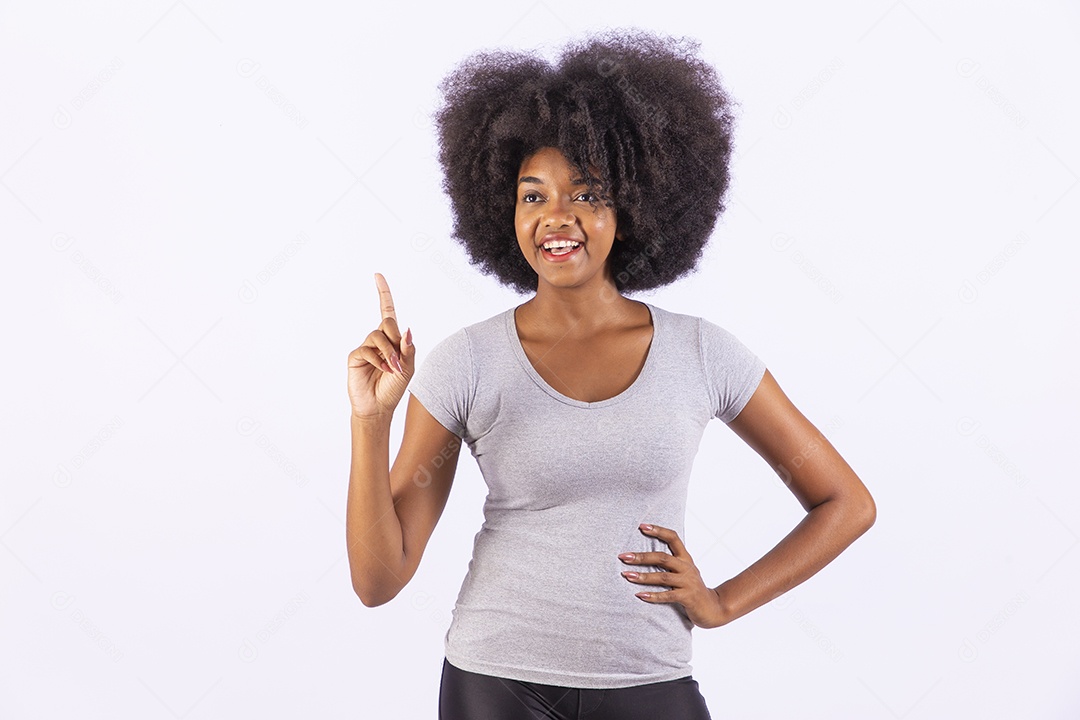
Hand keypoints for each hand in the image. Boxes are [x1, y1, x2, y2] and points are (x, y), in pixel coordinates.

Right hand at [347, 273, 415, 419]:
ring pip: (377, 335)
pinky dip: (378, 360)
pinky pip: (366, 350)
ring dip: (388, 352)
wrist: (379, 407)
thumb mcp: (408, 368)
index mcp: (392, 339)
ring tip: (393, 369)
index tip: (377, 275)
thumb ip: (408, 349)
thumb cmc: (394, 388)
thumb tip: (408, 329)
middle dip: (395, 338)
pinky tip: (383, 370)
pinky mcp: (355, 357)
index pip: (387, 311)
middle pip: (387, 321)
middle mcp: (377, 340)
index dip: (383, 293)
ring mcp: (365, 347)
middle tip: (399, 360)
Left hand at [618, 523, 728, 628]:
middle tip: (623, 557)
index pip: (673, 538)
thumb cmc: (692, 588)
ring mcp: (688, 582)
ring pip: (662, 577)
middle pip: (662, 558)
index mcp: (685, 558)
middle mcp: (687, 567)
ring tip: (626, 575)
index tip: (641, 526)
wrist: (713, 608)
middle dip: (641, 557)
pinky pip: (668, 595)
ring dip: (643, 576)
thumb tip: (642, 555)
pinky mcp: (688, 597)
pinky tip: (640, 595)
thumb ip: (669, 563)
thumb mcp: (684, 571)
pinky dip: (653, 595)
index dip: (658, 530)